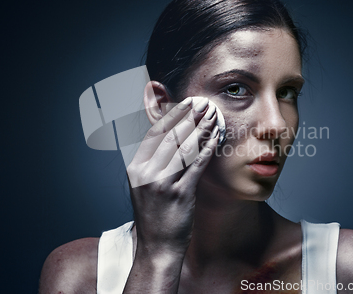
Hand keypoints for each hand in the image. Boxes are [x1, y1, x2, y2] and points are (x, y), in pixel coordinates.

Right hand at [126, 97, 218, 257]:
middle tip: (203, 104)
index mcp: (136, 168)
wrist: (157, 247)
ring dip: (201, 129)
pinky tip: (216, 138)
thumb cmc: (154, 216)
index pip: (154, 134)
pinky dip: (207, 148)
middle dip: (189, 117)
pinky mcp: (180, 195)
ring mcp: (162, 184)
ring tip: (212, 116)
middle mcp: (146, 174)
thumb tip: (170, 137)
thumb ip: (153, 162)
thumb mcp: (145, 186)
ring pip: (184, 148)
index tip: (186, 104)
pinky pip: (197, 165)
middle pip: (170, 136)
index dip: (172, 116)